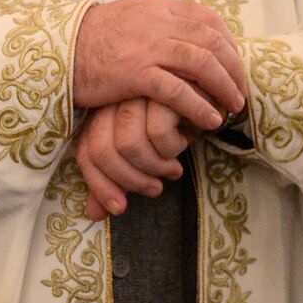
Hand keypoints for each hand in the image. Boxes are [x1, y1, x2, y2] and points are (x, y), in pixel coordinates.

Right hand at [73, 0, 247, 130]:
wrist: (57, 49)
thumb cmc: (94, 39)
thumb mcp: (132, 18)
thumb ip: (161, 21)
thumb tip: (190, 34)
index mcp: (160, 7)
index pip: (209, 19)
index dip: (229, 43)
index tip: (236, 64)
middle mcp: (158, 21)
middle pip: (212, 41)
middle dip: (234, 68)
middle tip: (240, 90)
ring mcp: (147, 46)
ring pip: (202, 63)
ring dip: (224, 87)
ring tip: (233, 107)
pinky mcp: (134, 73)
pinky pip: (177, 90)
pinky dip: (198, 106)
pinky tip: (209, 120)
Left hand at [78, 97, 195, 219]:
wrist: (214, 90)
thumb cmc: (178, 122)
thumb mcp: (148, 149)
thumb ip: (120, 176)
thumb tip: (96, 214)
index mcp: (105, 111)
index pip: (87, 152)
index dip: (100, 185)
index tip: (119, 208)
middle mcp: (116, 99)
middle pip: (103, 151)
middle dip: (131, 181)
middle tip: (155, 190)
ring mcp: (139, 91)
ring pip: (129, 145)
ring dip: (155, 168)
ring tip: (174, 169)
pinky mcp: (163, 88)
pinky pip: (158, 133)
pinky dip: (174, 148)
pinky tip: (187, 141)